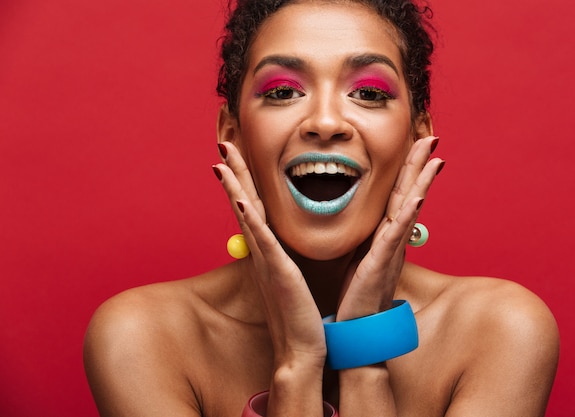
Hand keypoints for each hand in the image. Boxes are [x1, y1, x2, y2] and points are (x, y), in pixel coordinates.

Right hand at [214, 142, 326, 367]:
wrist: (302, 350)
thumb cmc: (301, 315)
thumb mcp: (293, 279)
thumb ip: (287, 259)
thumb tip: (287, 247)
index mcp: (269, 252)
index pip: (254, 209)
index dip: (243, 181)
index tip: (237, 156)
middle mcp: (262, 252)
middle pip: (244, 204)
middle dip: (234, 173)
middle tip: (223, 144)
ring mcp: (266, 260)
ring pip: (246, 214)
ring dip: (234, 185)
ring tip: (222, 159)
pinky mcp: (276, 271)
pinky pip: (260, 238)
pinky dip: (248, 216)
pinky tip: (238, 196)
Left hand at [336, 136, 443, 320]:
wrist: (358, 328)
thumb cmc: (357, 294)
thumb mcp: (361, 258)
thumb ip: (368, 239)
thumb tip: (369, 225)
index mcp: (385, 236)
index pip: (399, 196)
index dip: (408, 170)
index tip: (415, 144)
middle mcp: (393, 239)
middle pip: (409, 194)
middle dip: (420, 165)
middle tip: (432, 137)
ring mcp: (390, 249)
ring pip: (408, 208)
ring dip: (421, 181)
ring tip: (433, 157)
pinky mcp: (381, 262)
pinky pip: (396, 233)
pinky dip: (408, 213)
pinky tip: (419, 195)